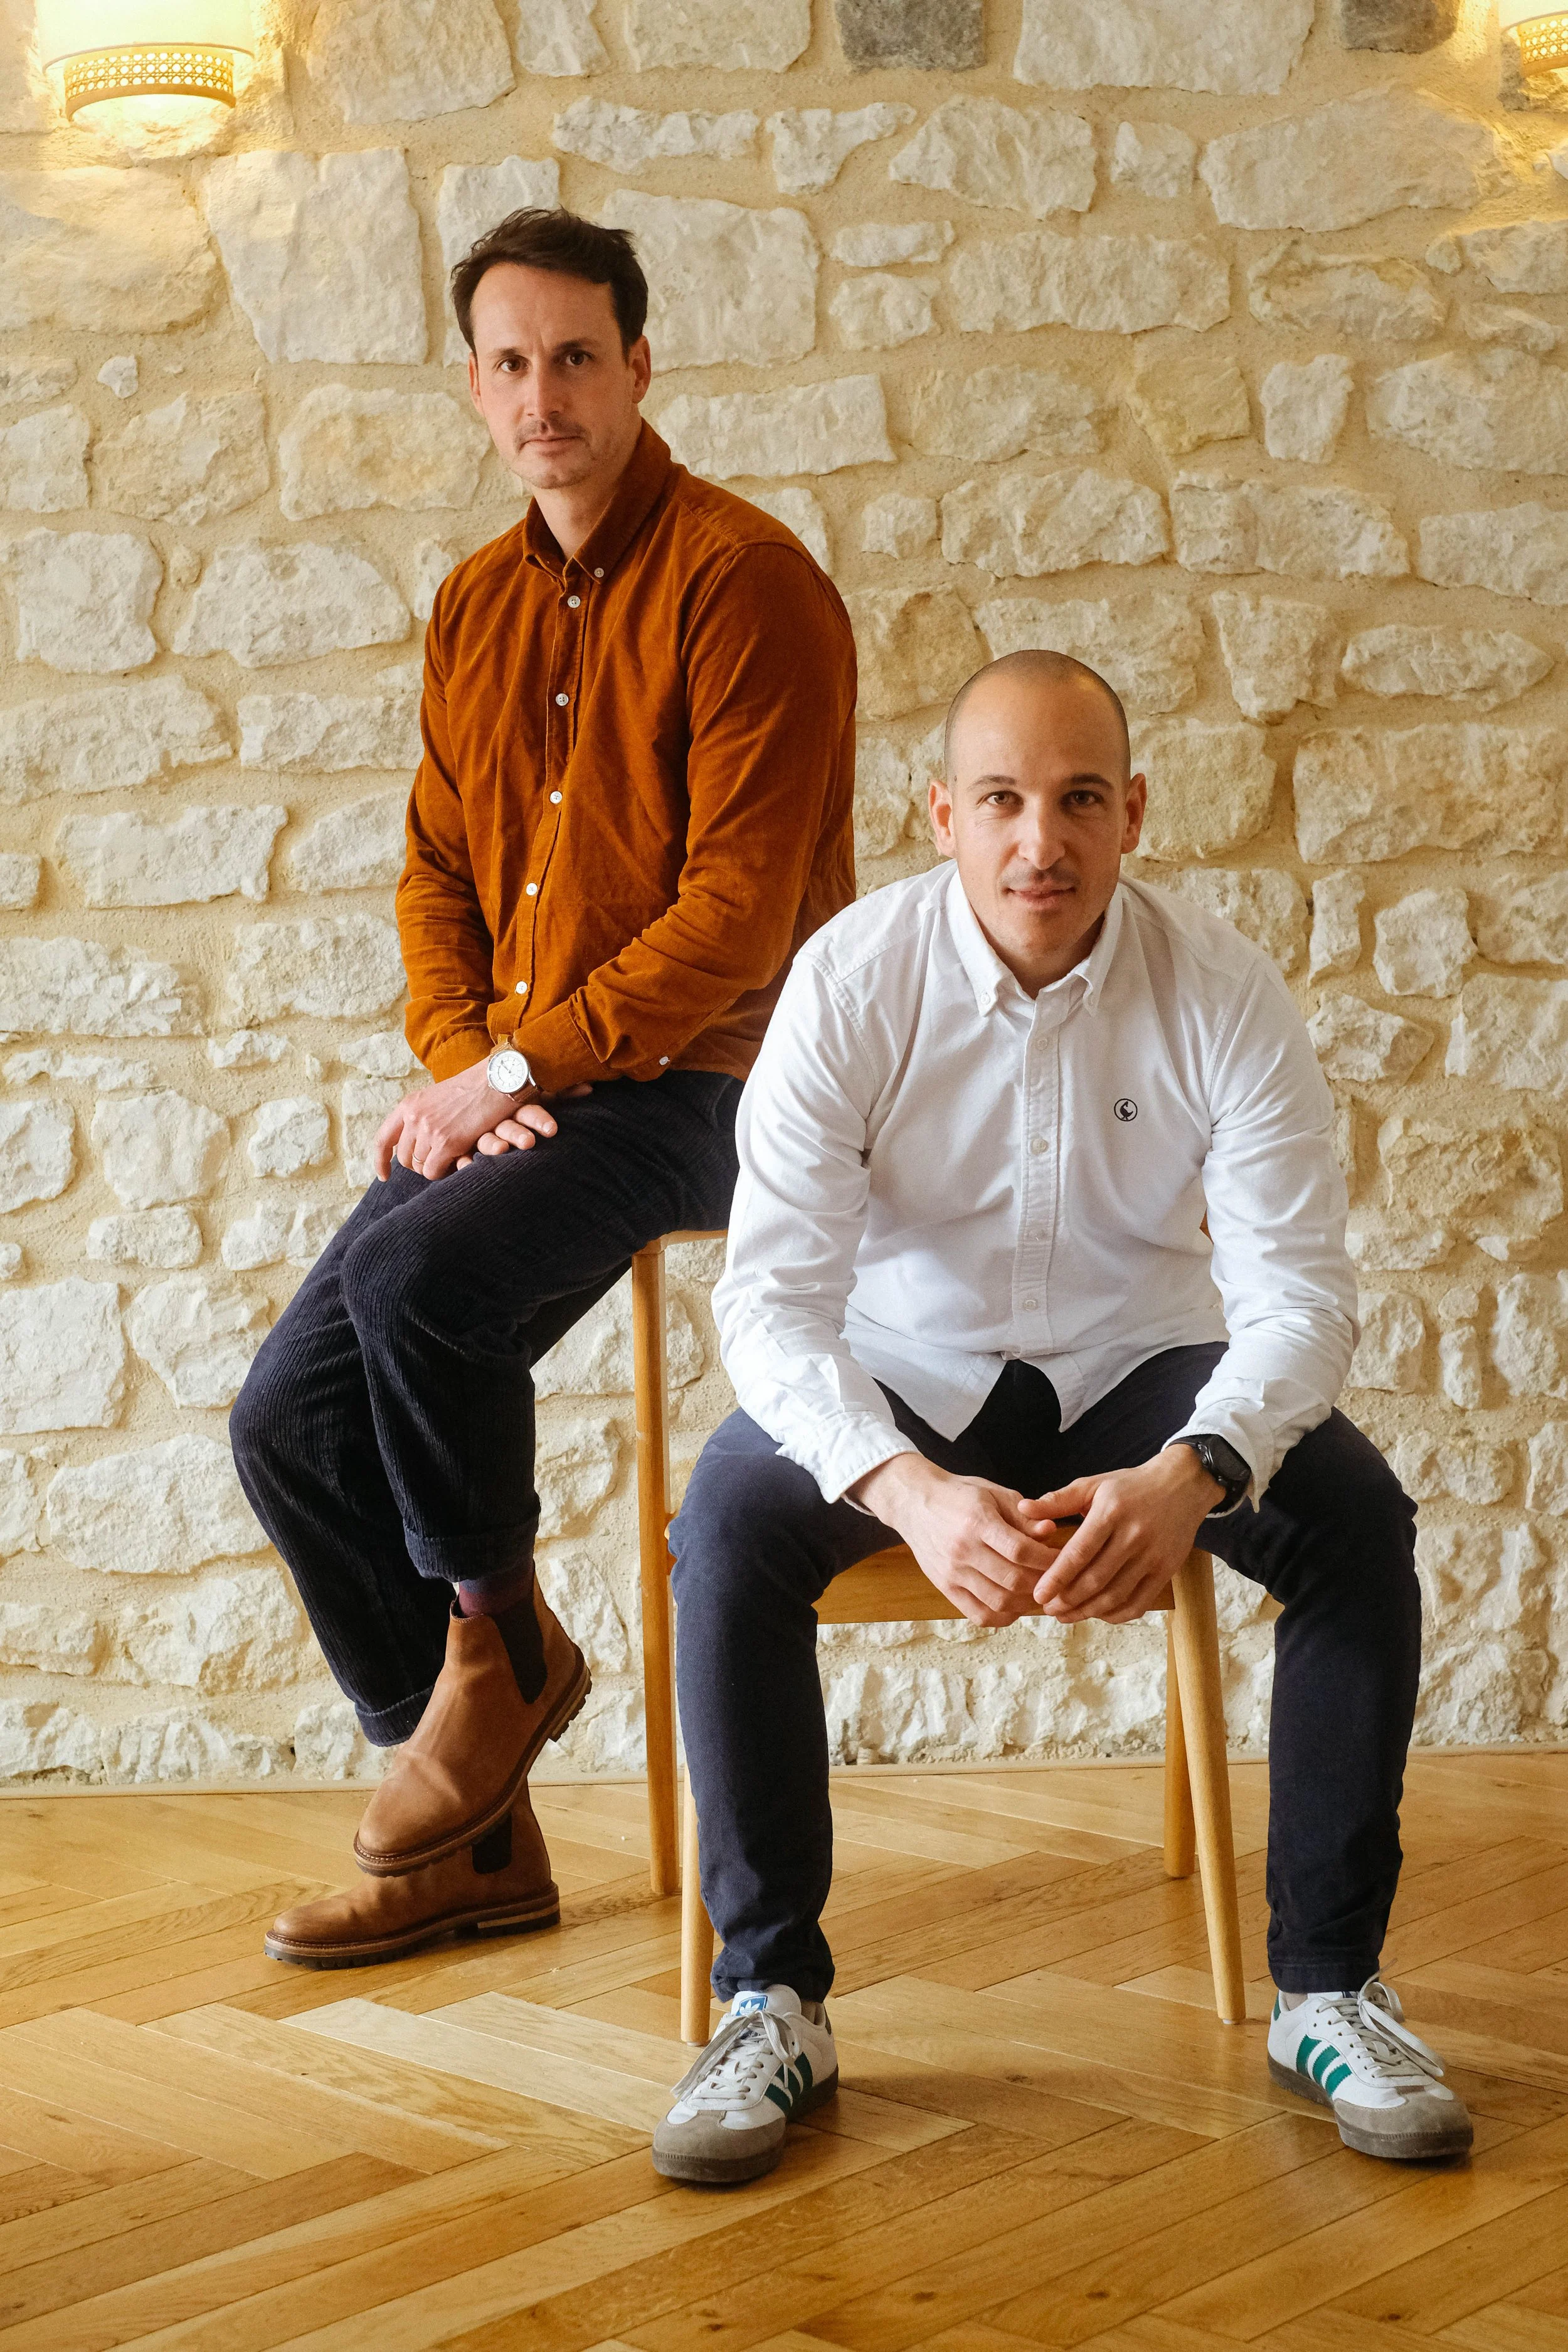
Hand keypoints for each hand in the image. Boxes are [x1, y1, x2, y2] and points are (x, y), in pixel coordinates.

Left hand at [372, 1061, 575, 1182]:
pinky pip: (434, 1171)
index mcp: (409, 1105)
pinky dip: (444, 1172)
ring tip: (453, 1158)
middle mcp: (413, 1117)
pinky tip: (457, 1161)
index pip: (383, 1139)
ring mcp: (428, 1130)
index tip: (384, 1176)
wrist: (496, 1080)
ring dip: (436, 1168)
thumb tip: (417, 1141)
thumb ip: (423, 1116)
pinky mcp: (446, 1142)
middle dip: (419, 1165)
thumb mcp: (438, 1097)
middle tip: (439, 1163)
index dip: (381, 1161)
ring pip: (421, 1167)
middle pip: (404, 1158)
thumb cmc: (474, 1089)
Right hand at [849, 1454, 1067, 1626]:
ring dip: (1026, 1602)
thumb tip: (1051, 1532)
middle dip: (1043, 1582)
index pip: (1021, 1550)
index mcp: (978, 1521)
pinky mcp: (945, 1587)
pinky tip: (1015, 1605)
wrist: (914, 1503)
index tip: (1063, 1558)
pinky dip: (1003, 1616)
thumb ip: (1024, 1516)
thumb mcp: (994, 1494)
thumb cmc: (960, 1495)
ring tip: (1039, 1591)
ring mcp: (951, 1572)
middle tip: (1056, 1578)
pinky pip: (979, 1615)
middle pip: (1013, 1579)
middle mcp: (962, 1550)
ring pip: (999, 1602)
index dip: (1048, 1559)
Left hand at [1026, 1447, 1226, 1625]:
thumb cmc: (1129, 1486)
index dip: (1057, 1578)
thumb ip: (1057, 1500)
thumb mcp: (1092, 1484)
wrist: (1182, 1486)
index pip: (1079, 1553)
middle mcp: (1134, 1535)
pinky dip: (1116, 1615)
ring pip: (1116, 1595)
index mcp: (1111, 1512)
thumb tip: (1023, 1508)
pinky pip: (1139, 1602)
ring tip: (1066, 1615)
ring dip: (1088, 1611)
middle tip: (1048, 1608)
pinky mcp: (1167, 1570)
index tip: (1039, 1594)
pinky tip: (1097, 1613)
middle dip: (1068, 1600)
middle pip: (1095, 1579)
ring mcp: (1153, 1555)